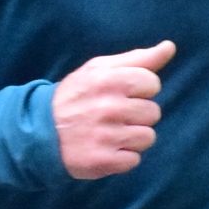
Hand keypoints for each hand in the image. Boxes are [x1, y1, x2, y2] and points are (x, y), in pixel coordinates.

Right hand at [52, 40, 173, 179]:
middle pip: (153, 112)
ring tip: (111, 133)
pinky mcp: (103, 161)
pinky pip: (134, 160)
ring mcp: (106, 136)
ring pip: (148, 138)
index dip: (141, 90)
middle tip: (113, 115)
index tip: (122, 94)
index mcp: (109, 80)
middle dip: (137, 115)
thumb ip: (137, 58)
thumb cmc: (75, 96)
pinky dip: (122, 157)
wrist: (38, 131)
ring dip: (132, 137)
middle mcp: (108, 107)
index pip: (152, 83)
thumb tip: (170, 47)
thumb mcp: (99, 69)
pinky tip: (106, 148)